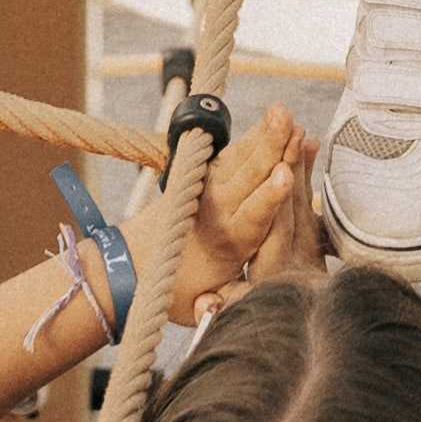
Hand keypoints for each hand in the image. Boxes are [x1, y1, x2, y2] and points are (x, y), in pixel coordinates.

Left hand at [157, 110, 308, 323]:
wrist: (131, 264)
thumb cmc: (174, 290)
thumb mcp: (198, 306)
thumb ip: (223, 302)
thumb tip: (223, 308)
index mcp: (225, 244)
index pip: (251, 218)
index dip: (269, 197)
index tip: (284, 176)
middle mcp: (218, 211)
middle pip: (250, 177)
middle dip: (271, 150)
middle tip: (290, 123)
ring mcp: (210, 191)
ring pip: (242, 160)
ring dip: (264, 136)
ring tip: (283, 113)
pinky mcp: (204, 178)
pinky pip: (232, 154)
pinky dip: (252, 137)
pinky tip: (271, 122)